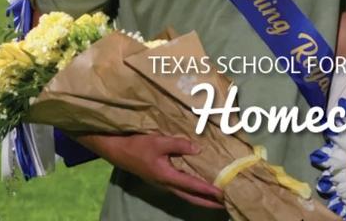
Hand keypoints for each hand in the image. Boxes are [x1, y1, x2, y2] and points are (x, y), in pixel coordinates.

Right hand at [74, 132, 225, 209]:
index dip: (208, 190)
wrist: (120, 151)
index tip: (222, 193)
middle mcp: (167, 184)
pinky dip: (193, 192)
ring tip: (216, 200)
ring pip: (186, 195)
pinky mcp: (162, 180)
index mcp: (167, 176)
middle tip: (225, 204)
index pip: (192, 185)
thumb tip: (198, 149)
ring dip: (201, 199)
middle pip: (191, 197)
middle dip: (208, 202)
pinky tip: (200, 189)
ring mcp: (164, 184)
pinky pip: (181, 190)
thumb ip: (179, 145)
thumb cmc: (139, 146)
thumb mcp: (159, 141)